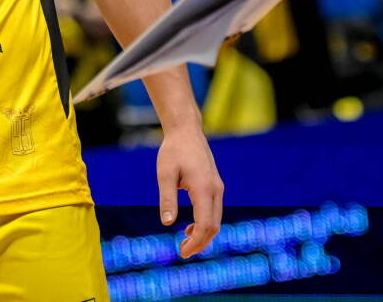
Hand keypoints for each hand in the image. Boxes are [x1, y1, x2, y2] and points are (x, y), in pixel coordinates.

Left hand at [157, 124, 222, 257]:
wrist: (186, 130)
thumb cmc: (173, 150)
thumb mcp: (165, 174)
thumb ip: (167, 198)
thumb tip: (167, 223)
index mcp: (204, 188)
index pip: (205, 224)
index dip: (196, 242)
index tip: (182, 252)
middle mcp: (216, 189)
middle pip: (214, 226)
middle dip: (200, 243)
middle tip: (182, 252)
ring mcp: (218, 188)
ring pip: (216, 220)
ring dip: (203, 234)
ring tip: (184, 243)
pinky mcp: (216, 186)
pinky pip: (214, 211)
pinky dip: (205, 224)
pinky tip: (189, 228)